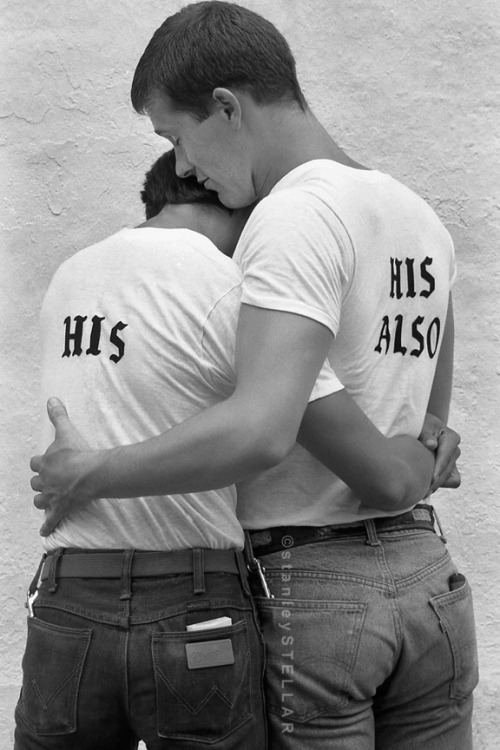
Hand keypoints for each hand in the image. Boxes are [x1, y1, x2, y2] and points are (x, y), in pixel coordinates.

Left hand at [31, 398, 94, 535]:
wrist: (89, 473)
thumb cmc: (78, 453)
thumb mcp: (66, 431)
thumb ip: (58, 415)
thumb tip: (51, 399)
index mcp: (45, 463)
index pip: (36, 463)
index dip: (39, 463)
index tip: (43, 463)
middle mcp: (45, 481)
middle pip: (36, 483)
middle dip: (40, 482)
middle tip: (47, 481)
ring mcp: (52, 496)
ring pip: (40, 501)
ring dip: (42, 500)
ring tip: (45, 501)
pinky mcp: (61, 508)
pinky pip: (51, 520)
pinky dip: (47, 526)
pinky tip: (44, 533)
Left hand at [419, 412, 460, 492]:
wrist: (421, 428)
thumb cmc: (420, 425)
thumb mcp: (421, 426)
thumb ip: (426, 435)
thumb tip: (431, 444)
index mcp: (451, 438)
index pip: (446, 456)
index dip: (439, 468)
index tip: (432, 478)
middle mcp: (455, 450)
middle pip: (448, 470)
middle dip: (436, 480)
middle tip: (421, 490)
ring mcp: (453, 461)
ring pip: (451, 479)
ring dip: (437, 485)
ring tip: (422, 491)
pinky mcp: (450, 470)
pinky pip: (451, 482)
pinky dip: (441, 485)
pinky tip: (426, 487)